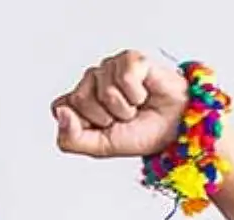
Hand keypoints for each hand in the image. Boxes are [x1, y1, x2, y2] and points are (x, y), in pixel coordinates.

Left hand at [51, 49, 189, 158]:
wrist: (174, 129)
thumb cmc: (139, 135)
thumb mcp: (99, 147)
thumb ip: (70, 139)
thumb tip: (62, 112)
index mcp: (79, 101)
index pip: (59, 107)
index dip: (79, 123)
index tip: (101, 129)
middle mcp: (91, 80)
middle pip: (79, 99)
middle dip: (104, 117)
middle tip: (122, 118)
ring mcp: (110, 67)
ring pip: (104, 90)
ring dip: (124, 108)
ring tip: (136, 107)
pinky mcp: (130, 58)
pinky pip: (124, 77)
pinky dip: (137, 94)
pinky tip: (144, 95)